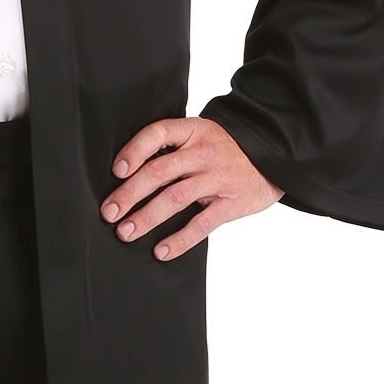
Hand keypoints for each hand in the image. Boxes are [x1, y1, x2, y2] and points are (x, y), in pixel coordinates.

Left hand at [102, 116, 280, 260]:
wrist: (274, 156)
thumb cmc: (226, 150)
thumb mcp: (201, 137)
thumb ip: (173, 150)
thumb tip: (127, 175)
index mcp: (193, 131)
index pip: (157, 134)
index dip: (134, 151)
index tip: (116, 172)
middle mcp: (204, 152)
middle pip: (160, 171)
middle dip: (130, 194)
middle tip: (109, 213)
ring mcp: (219, 177)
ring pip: (176, 198)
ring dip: (146, 217)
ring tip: (125, 233)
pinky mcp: (232, 203)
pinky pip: (202, 224)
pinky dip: (180, 240)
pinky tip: (161, 251)